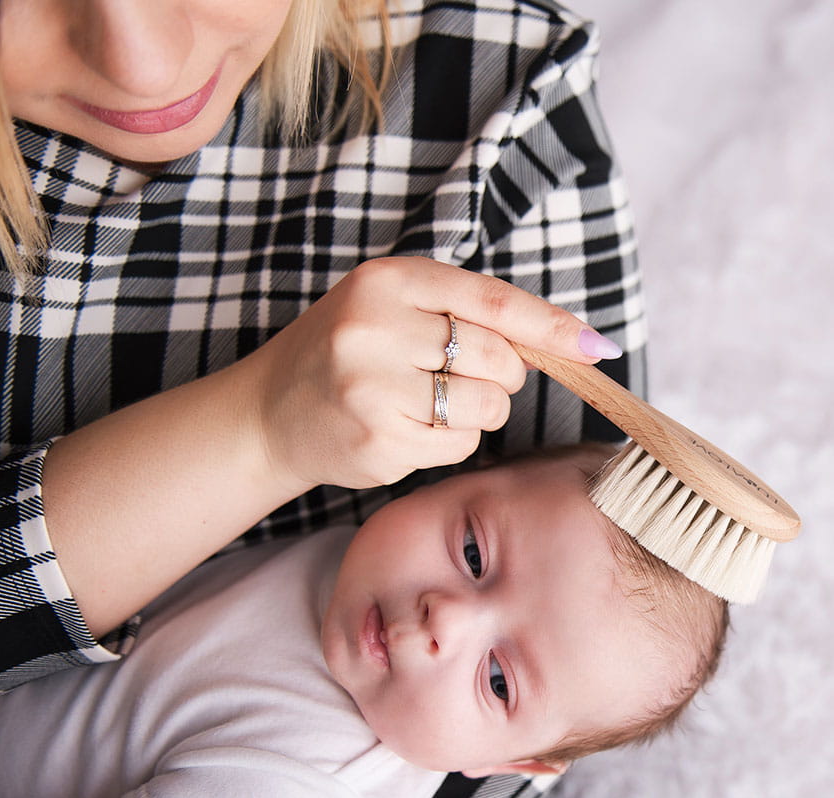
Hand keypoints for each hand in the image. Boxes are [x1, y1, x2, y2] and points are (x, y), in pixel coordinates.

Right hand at [254, 256, 617, 488]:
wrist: (269, 412)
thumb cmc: (344, 353)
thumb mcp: (392, 307)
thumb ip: (463, 312)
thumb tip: (567, 340)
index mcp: (387, 281)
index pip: (491, 302)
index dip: (551, 326)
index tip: (597, 345)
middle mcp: (376, 328)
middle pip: (497, 360)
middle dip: (500, 376)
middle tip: (460, 376)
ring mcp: (373, 388)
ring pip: (485, 408)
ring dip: (477, 412)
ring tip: (428, 403)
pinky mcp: (376, 440)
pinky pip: (458, 446)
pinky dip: (450, 441)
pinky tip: (406, 429)